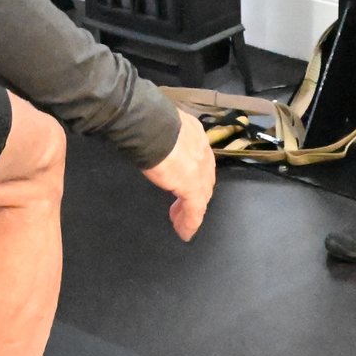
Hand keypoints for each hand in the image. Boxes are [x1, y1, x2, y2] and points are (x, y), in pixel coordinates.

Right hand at [140, 111, 213, 240]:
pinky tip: (184, 232)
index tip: (185, 183)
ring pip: (202, 195)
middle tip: (183, 205)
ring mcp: (201, 169)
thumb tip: (154, 141)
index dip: (195, 174)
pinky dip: (190, 222)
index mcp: (195, 136)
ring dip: (192, 209)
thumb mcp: (162, 128)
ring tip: (181, 221)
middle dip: (196, 192)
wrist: (152, 126)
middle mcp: (203, 152)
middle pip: (205, 178)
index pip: (200, 159)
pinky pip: (195, 210)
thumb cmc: (150, 123)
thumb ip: (165, 138)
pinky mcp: (193, 187)